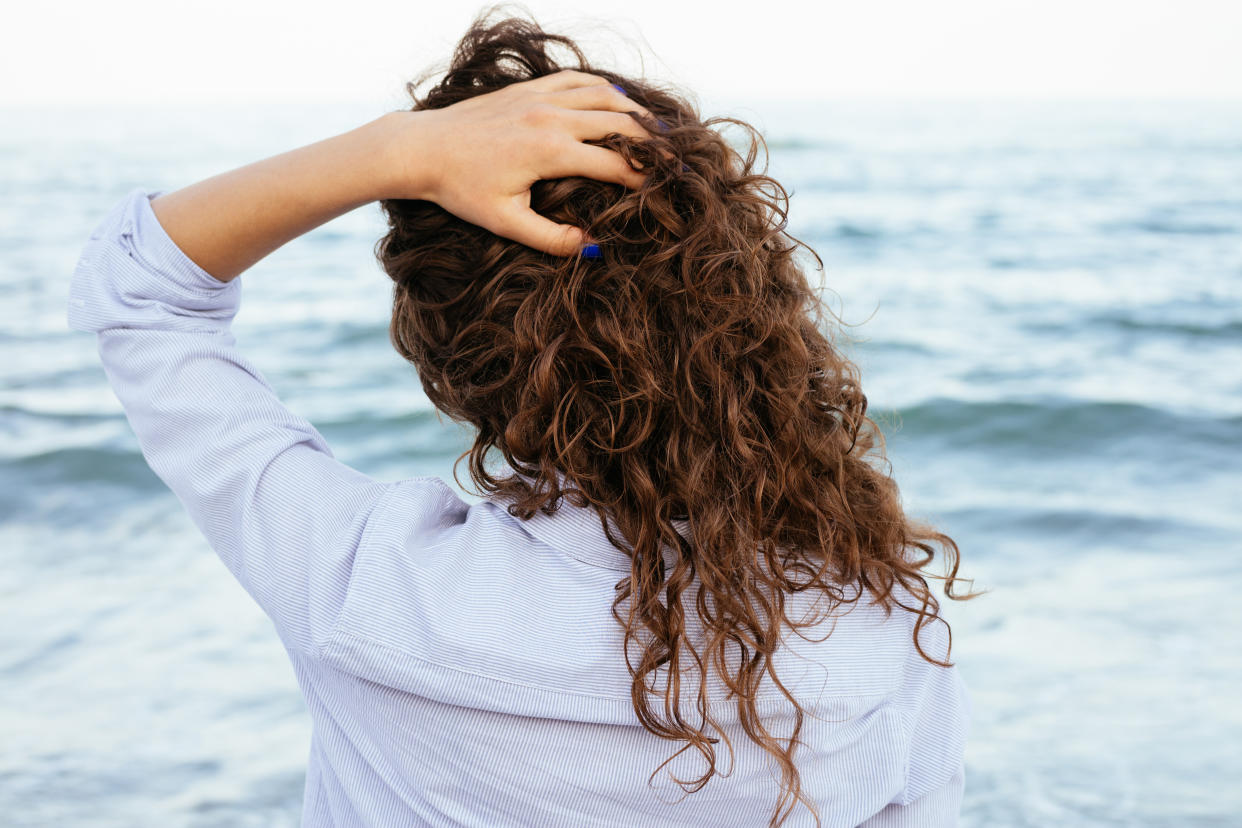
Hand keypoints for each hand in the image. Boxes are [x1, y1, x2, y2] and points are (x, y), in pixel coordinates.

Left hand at [382, 69, 657, 255]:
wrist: (422, 149)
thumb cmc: (461, 189)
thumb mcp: (506, 222)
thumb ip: (551, 237)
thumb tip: (591, 246)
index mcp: (550, 151)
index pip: (614, 162)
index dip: (642, 177)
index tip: (662, 190)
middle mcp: (550, 116)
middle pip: (619, 123)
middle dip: (650, 142)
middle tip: (672, 158)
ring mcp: (540, 97)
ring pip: (604, 94)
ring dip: (634, 111)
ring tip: (655, 130)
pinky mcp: (528, 87)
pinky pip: (578, 79)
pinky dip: (604, 88)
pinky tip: (617, 100)